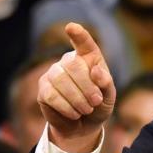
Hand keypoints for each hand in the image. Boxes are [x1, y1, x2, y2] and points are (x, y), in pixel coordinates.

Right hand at [37, 23, 115, 152]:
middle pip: (73, 65)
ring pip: (61, 80)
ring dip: (78, 98)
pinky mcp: (43, 89)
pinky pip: (52, 95)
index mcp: (88, 58)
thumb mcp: (109, 96)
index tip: (72, 27)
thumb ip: (106, 83)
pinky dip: (67, 107)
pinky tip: (75, 113)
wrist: (83, 125)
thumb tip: (96, 71)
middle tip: (96, 101)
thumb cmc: (99, 105)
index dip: (79, 35)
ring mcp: (53, 73)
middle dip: (87, 86)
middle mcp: (68, 61)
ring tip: (87, 109)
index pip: (84, 43)